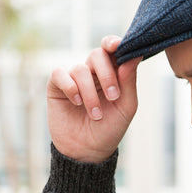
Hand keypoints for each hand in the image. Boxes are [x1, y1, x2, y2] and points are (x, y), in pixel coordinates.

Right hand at [46, 36, 141, 162]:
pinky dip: (71, 88)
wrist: (89, 150)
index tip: (116, 46)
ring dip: (90, 93)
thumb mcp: (126, 106)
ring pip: (80, 69)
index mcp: (113, 73)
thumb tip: (135, 55)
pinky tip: (77, 103)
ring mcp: (74, 78)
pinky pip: (60, 74)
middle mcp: (93, 72)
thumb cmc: (110, 128)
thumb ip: (129, 80)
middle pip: (98, 54)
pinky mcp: (57, 86)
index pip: (112, 49)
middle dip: (107, 74)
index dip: (113, 42)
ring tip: (96, 114)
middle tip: (113, 96)